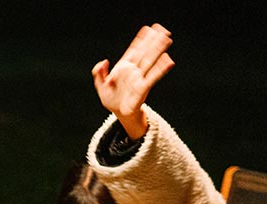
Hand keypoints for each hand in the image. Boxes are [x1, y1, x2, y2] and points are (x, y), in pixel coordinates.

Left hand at [92, 23, 173, 139]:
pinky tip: (168, 60)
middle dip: (152, 41)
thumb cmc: (110, 99)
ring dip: (158, 51)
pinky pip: (153, 77)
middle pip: (144, 53)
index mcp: (123, 67)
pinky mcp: (143, 88)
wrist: (118, 113)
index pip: (133, 50)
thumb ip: (98, 73)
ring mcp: (139, 78)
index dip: (140, 40)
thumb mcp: (100, 85)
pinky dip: (160, 69)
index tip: (148, 29)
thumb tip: (104, 62)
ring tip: (166, 39)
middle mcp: (134, 70)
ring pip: (150, 61)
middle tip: (162, 29)